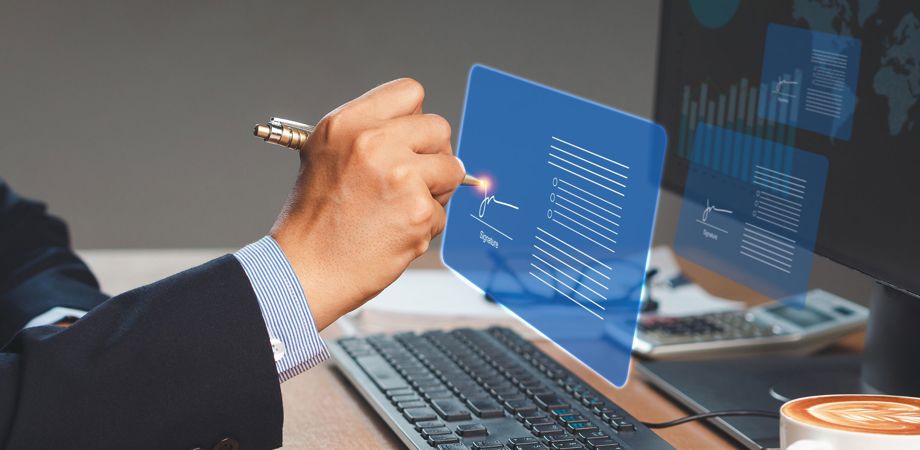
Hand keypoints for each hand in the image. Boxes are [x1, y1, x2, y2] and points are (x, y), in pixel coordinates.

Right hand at [271, 78, 464, 329]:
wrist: (304, 270)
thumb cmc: (314, 220)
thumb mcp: (326, 154)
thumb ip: (371, 133)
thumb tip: (419, 132)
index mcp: (349, 123)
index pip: (410, 92)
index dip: (415, 119)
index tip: (410, 140)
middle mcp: (374, 142)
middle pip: (439, 129)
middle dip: (432, 156)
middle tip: (408, 181)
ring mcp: (400, 175)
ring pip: (451, 169)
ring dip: (435, 192)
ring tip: (398, 209)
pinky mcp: (418, 211)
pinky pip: (443, 212)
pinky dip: (424, 227)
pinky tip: (393, 233)